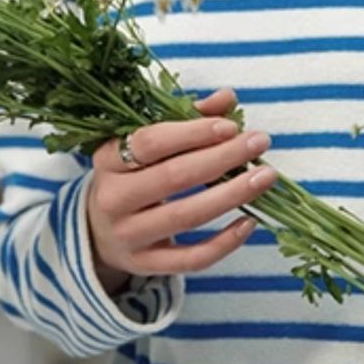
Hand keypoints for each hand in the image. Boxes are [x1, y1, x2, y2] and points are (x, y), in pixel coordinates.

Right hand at [87, 88, 276, 293]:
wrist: (98, 231)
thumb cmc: (132, 174)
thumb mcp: (146, 144)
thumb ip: (186, 118)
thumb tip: (227, 98)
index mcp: (108, 159)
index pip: (151, 142)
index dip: (193, 133)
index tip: (230, 126)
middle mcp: (113, 198)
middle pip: (173, 177)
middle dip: (223, 158)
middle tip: (260, 142)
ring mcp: (129, 235)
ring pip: (186, 217)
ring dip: (232, 195)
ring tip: (266, 176)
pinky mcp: (146, 264)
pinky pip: (191, 259)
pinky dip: (224, 242)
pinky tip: (250, 222)